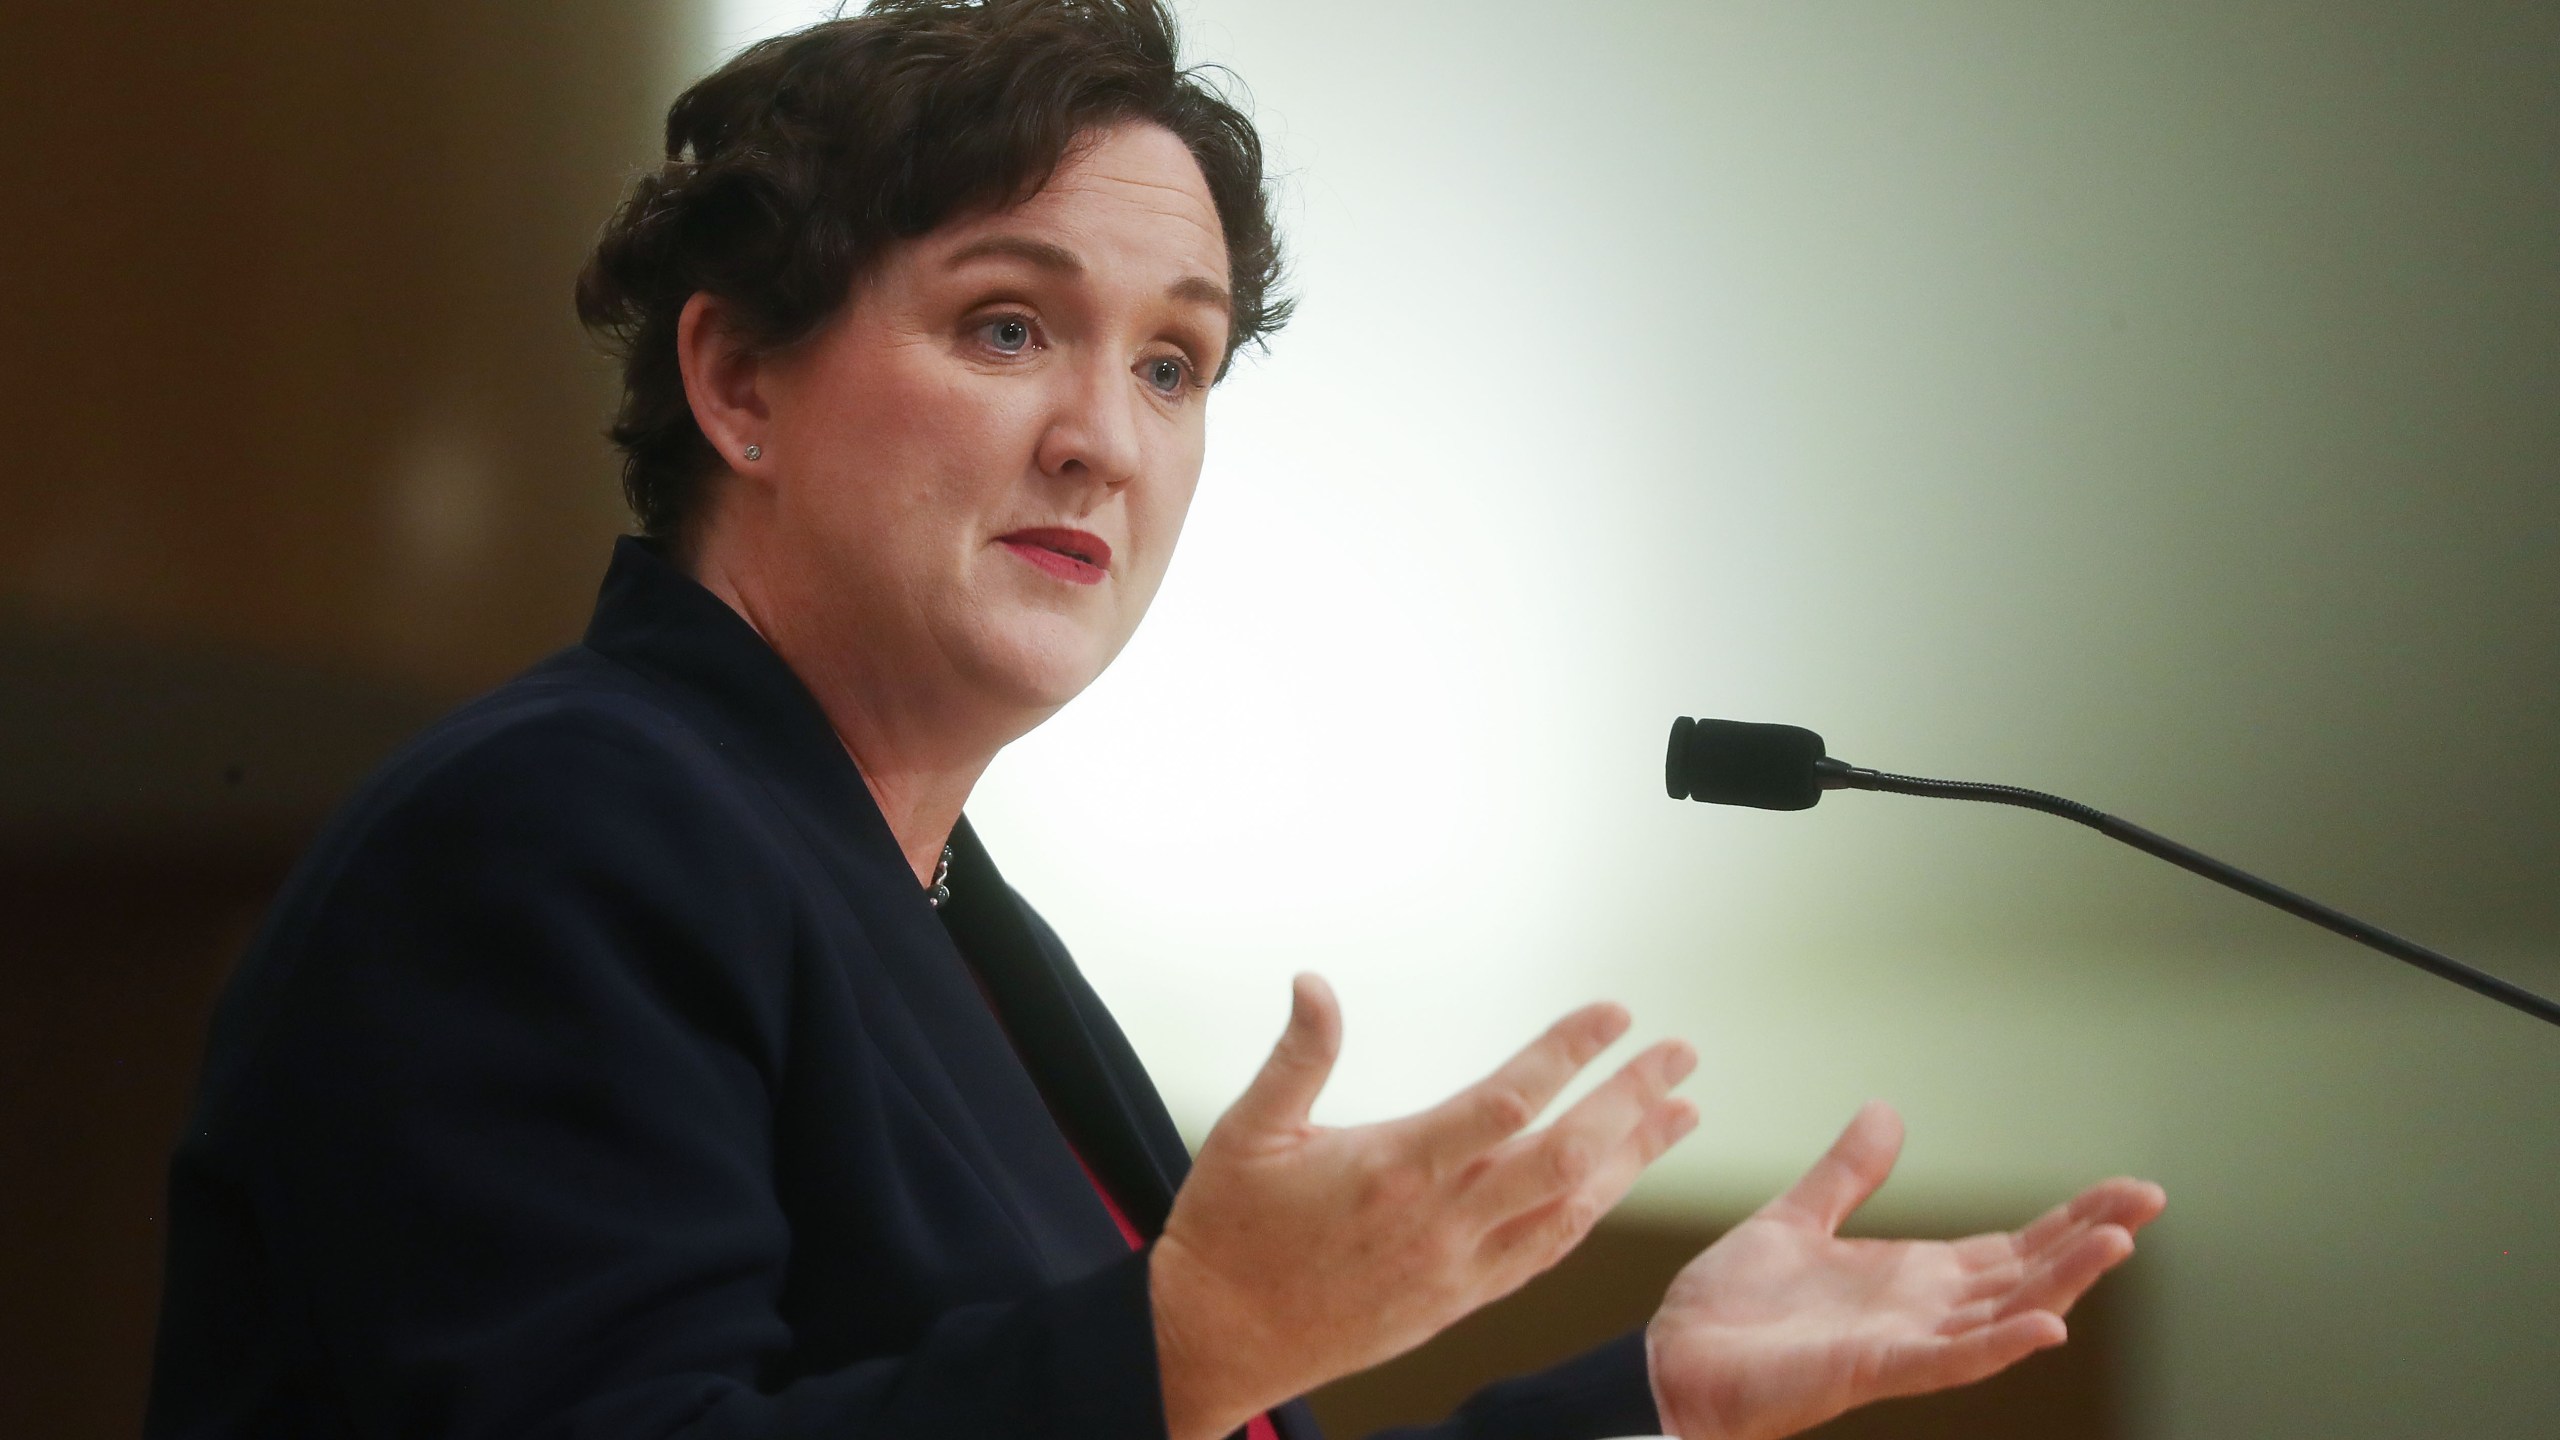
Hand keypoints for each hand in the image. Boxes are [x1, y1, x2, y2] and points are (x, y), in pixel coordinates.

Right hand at [1151, 974, 1699, 1439]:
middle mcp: (1441, 1222)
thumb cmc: (1229, 1233)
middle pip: (1566, 1154)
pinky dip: (1588, 1212)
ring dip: (1632, 1157)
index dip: (1568, 1052)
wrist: (1219, 1341)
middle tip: (1680, 1054)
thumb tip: (1314, 982)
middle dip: (1631, 1099)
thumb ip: (1297, 1055)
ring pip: (1570, 1209)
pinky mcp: (1458, 1301)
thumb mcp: (1248, 1130)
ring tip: (1680, 1113)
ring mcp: (1458, 1269)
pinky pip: (1544, 1254)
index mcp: (1396, 1169)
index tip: (1613, 1013)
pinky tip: (1613, 1182)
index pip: (1508, 1100)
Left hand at [1645, 1102, 2166, 1439]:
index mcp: (1913, 1276)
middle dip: (2088, 1240)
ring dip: (2061, 1284)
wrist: (1673, 1358)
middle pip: (2027, 1275)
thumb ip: (1847, 1175)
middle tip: (2150, 1201)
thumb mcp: (1796, 1220)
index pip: (2013, 1246)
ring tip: (2116, 1245)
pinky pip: (1949, 1361)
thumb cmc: (1732, 1308)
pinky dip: (1999, 1344)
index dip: (2071, 1219)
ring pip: (2005, 1315)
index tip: (2130, 1193)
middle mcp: (1924, 1311)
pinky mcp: (1873, 1369)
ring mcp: (1905, 1343)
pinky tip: (2045, 1326)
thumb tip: (1888, 1111)